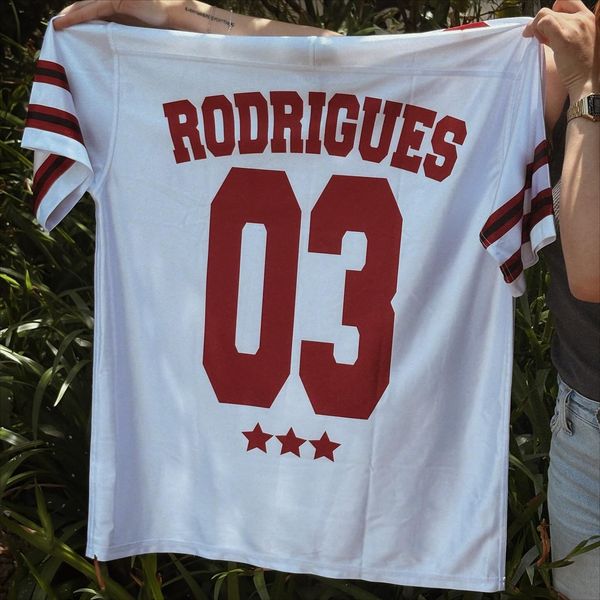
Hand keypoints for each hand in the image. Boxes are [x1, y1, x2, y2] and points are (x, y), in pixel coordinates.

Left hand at [53, 0, 179, 29]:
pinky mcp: (118, 1)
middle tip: (58, 25)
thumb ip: (121, 31)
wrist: (171, 17)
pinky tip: (67, 21)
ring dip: (70, 15)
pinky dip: (79, 17)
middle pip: (86, 5)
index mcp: (117, 6)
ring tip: (59, 24)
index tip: (67, 24)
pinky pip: (94, 10)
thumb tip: (109, 43)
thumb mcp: (134, 30)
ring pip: (86, 6)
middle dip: (71, 14)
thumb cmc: (158, 27)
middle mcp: (113, 0)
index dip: (79, 15)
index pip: (93, 9)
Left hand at [524, 1, 597, 98]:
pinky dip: (535, 29)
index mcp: (589, 18)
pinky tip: (535, 40)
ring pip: (545, 15)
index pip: (567, 1)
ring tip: (538, 41)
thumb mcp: (579, 41)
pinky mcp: (564, 38)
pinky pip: (544, 22)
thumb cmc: (582, 67)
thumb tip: (545, 30)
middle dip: (540, 23)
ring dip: (535, 27)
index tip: (547, 26)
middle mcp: (583, 18)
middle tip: (537, 39)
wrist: (589, 81)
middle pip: (552, 10)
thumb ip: (566, 31)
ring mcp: (574, 27)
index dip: (553, 11)